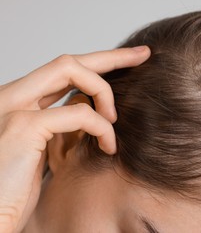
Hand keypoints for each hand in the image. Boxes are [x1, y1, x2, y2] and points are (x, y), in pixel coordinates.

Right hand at [0, 46, 149, 231]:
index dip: (98, 60)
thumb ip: (62, 125)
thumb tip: (94, 110)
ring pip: (72, 71)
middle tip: (142, 56)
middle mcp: (13, 96)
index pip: (62, 69)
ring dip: (104, 93)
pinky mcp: (24, 126)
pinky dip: (102, 127)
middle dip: (111, 56)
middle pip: (68, 60)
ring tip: (114, 121)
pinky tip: (108, 146)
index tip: (130, 56)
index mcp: (19, 101)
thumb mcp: (43, 148)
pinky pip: (79, 112)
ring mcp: (14, 107)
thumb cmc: (16, 189)